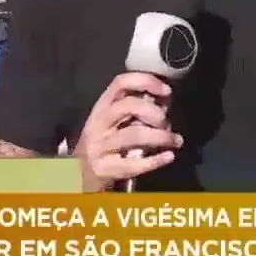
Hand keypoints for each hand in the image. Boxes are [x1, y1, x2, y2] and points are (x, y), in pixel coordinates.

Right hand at [73, 73, 182, 191]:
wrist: (79, 174)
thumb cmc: (107, 141)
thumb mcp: (118, 120)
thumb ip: (140, 109)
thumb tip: (165, 100)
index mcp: (103, 105)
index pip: (121, 83)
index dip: (145, 81)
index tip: (167, 90)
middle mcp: (98, 122)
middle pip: (129, 106)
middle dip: (155, 112)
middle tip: (166, 123)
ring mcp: (99, 146)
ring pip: (133, 135)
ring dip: (161, 137)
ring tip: (176, 141)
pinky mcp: (103, 168)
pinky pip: (131, 164)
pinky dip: (154, 161)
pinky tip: (168, 157)